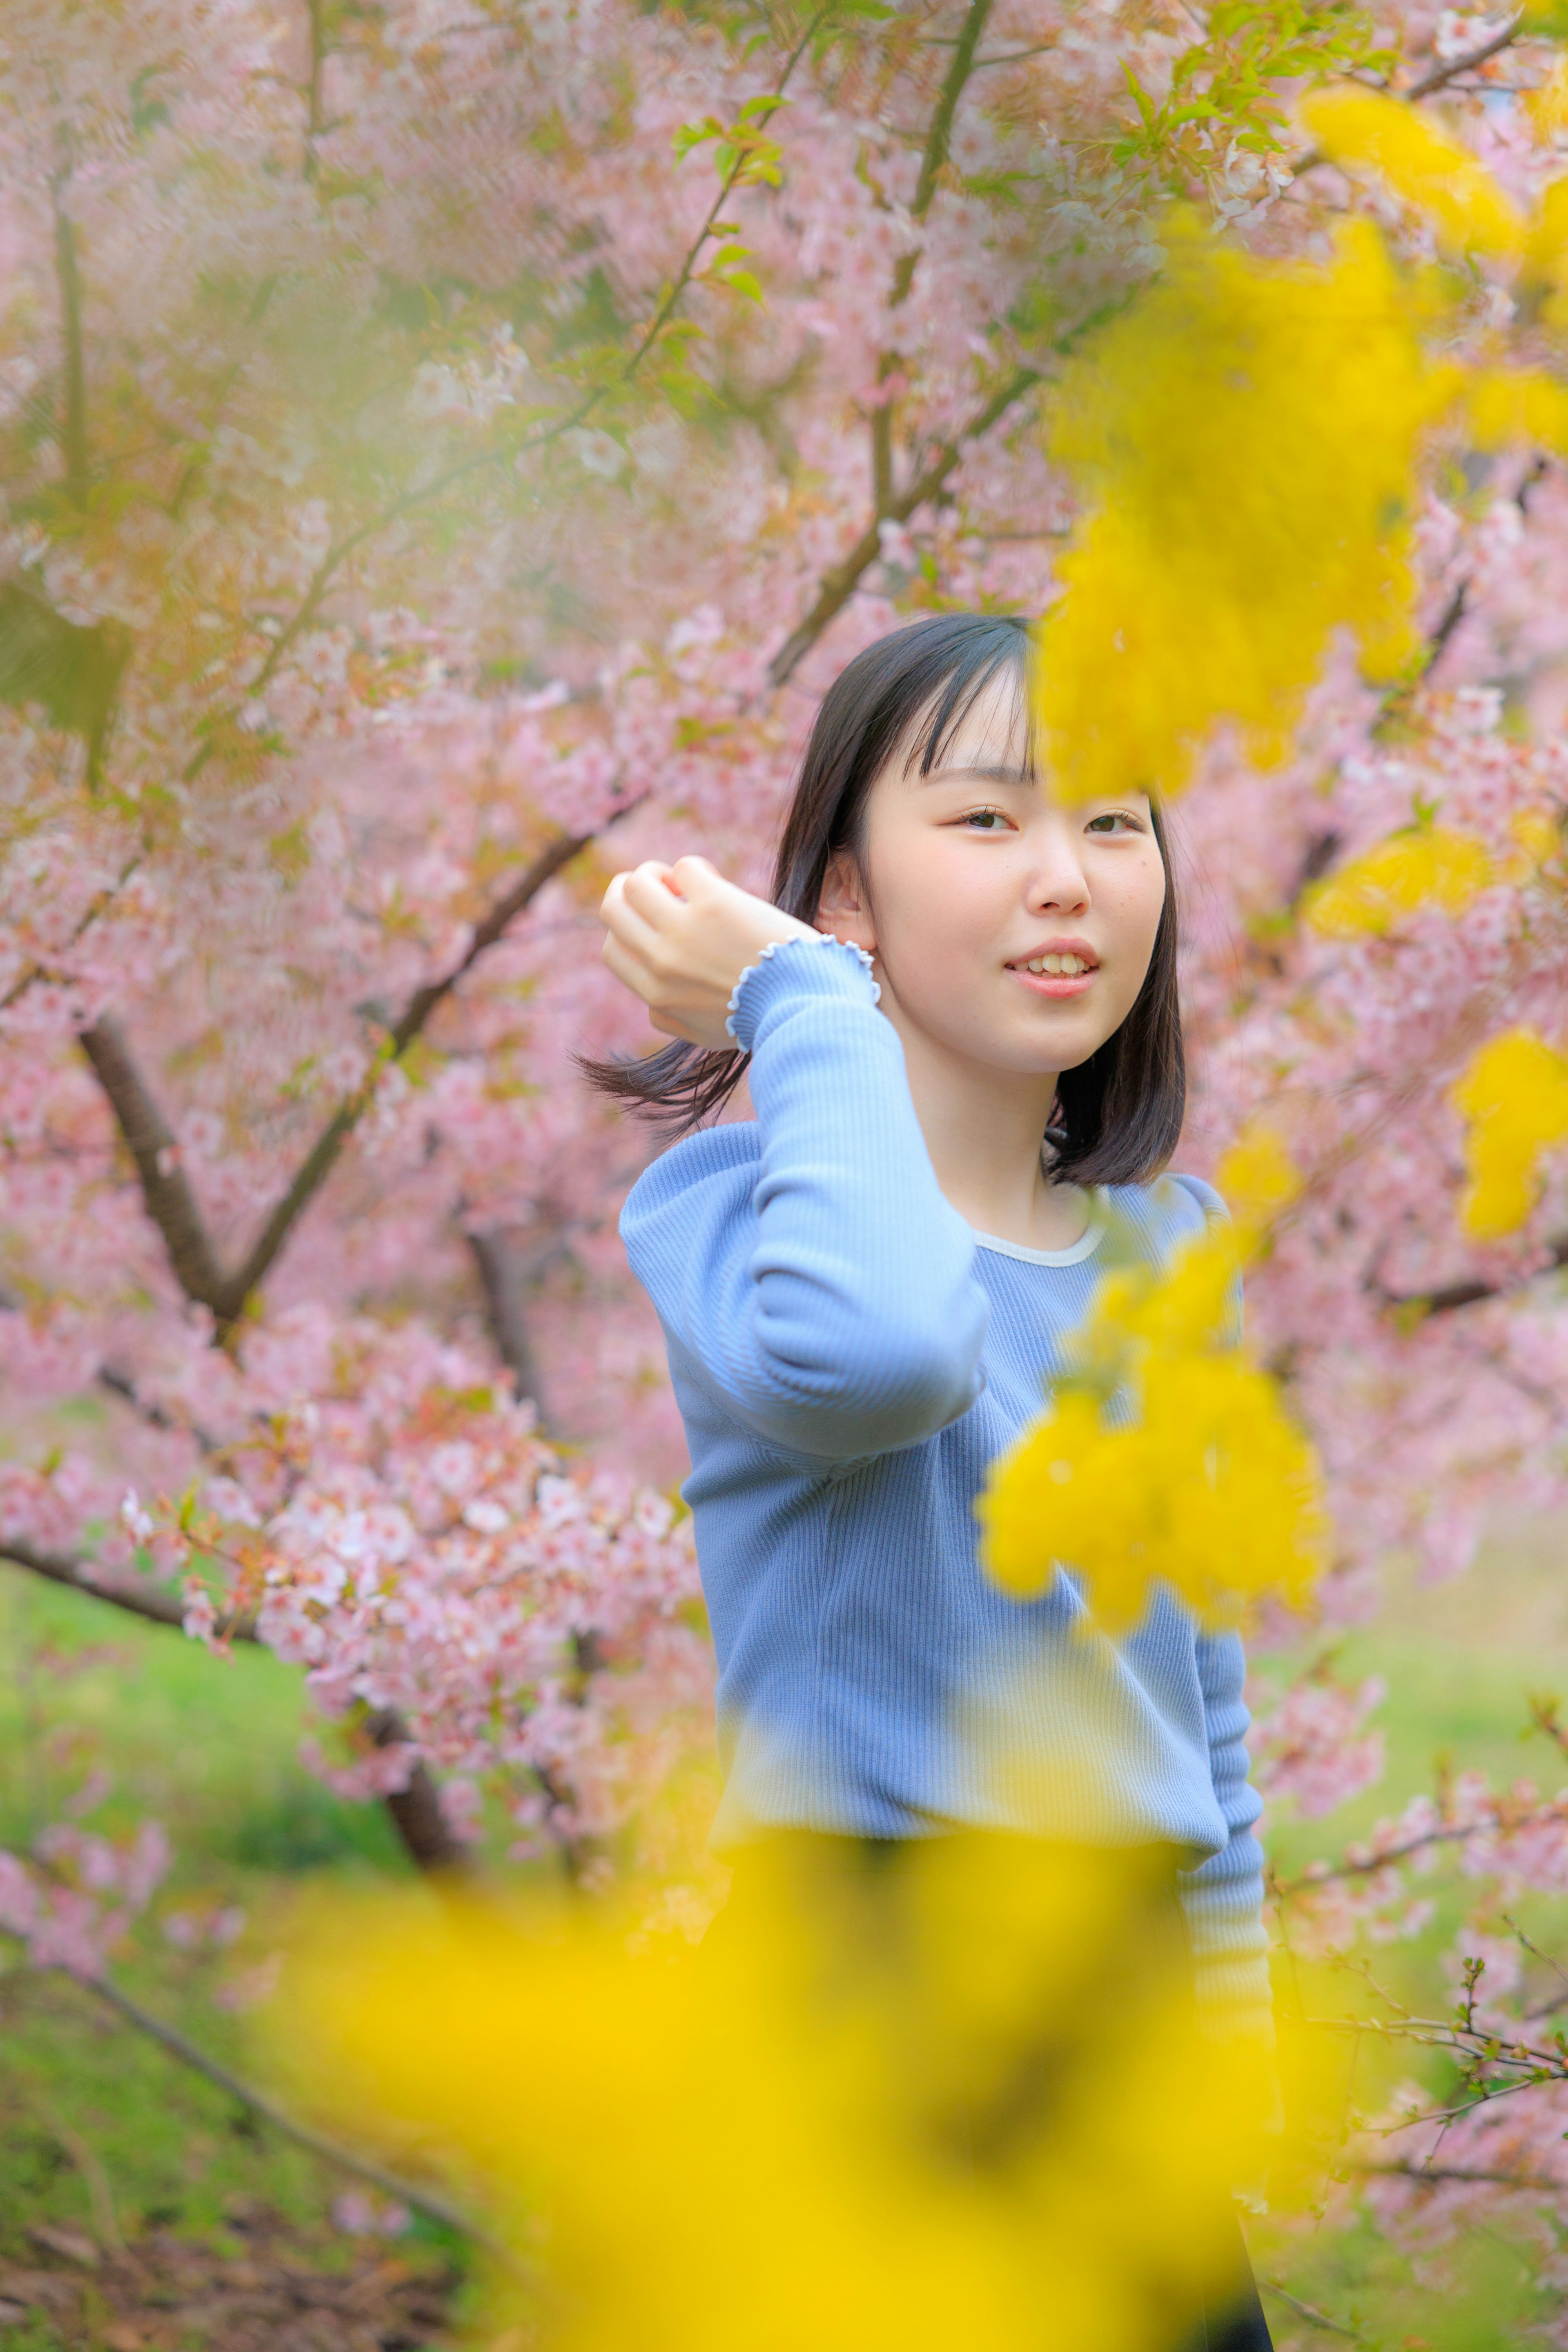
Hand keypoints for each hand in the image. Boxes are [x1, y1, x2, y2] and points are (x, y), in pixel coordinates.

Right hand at [599, 856, 820, 1051]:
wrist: (804, 1007)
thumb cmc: (760, 1019)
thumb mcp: (703, 1034)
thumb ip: (669, 1019)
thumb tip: (651, 1003)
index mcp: (656, 994)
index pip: (613, 950)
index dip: (625, 930)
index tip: (649, 921)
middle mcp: (661, 961)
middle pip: (613, 909)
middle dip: (626, 891)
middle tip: (654, 886)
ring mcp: (684, 930)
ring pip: (637, 882)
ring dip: (654, 872)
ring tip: (681, 881)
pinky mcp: (715, 904)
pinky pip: (684, 868)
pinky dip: (693, 869)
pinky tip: (714, 881)